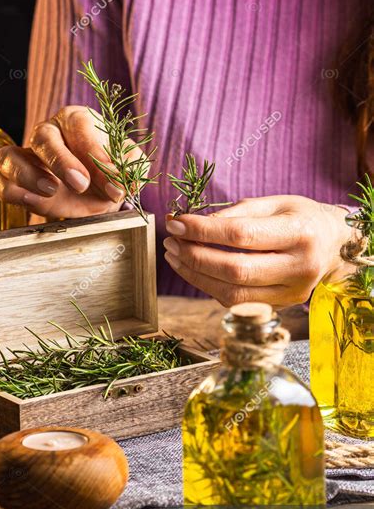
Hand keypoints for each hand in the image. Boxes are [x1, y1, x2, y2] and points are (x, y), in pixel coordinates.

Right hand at [0, 106, 139, 218]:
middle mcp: (48, 132)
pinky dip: (13, 192)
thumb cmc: (110, 172)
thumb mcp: (129, 165)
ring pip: (10, 156)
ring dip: (27, 174)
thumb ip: (131, 166)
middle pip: (43, 136)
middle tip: (81, 184)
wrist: (96, 193)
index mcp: (76, 120)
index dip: (96, 154)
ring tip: (51, 192)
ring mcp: (25, 156)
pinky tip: (34, 201)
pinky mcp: (12, 181)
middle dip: (61, 161)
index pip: (80, 127)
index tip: (113, 183)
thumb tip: (123, 178)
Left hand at [163, 195, 352, 307]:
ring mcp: (293, 291)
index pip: (241, 236)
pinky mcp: (284, 305)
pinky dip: (210, 286)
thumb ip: (236, 213)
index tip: (176, 223)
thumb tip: (193, 225)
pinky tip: (194, 270)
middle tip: (171, 241)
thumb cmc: (301, 217)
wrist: (336, 245)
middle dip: (195, 256)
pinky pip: (238, 302)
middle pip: (235, 270)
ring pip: (234, 293)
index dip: (203, 231)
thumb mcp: (274, 203)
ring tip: (175, 255)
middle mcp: (300, 266)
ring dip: (196, 275)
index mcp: (300, 232)